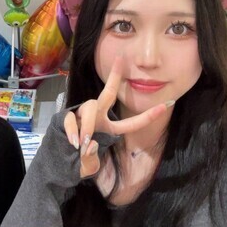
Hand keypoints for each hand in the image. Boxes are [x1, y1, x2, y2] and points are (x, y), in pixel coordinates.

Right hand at [63, 56, 167, 177]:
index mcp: (109, 129)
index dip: (149, 116)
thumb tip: (90, 144)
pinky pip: (70, 118)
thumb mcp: (89, 165)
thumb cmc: (77, 161)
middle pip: (107, 94)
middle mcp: (98, 117)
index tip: (168, 104)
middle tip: (120, 60)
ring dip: (87, 126)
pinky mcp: (66, 117)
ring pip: (89, 108)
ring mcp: (81, 115)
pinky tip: (74, 143)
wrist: (57, 161)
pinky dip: (73, 130)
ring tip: (83, 144)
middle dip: (114, 77)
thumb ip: (91, 159)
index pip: (132, 123)